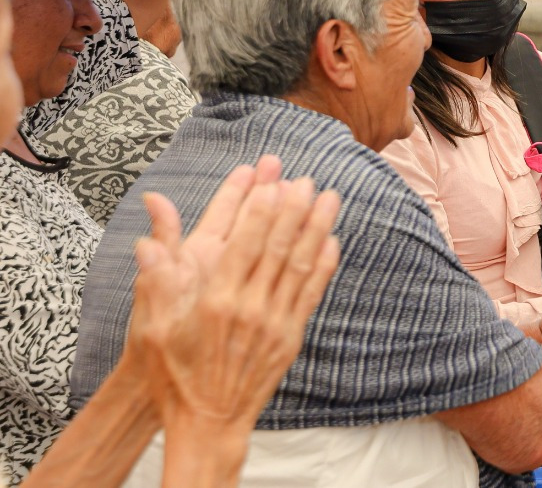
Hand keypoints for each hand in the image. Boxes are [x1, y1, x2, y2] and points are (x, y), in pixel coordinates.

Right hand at [128, 159, 340, 434]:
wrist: (208, 423)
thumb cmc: (175, 375)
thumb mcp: (154, 330)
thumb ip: (156, 283)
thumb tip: (146, 243)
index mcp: (215, 302)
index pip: (244, 247)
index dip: (261, 213)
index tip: (273, 184)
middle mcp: (249, 310)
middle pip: (278, 249)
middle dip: (294, 211)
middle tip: (307, 180)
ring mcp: (274, 324)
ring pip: (301, 266)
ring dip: (317, 229)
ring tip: (329, 198)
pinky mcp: (291, 338)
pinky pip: (312, 294)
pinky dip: (324, 266)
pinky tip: (332, 242)